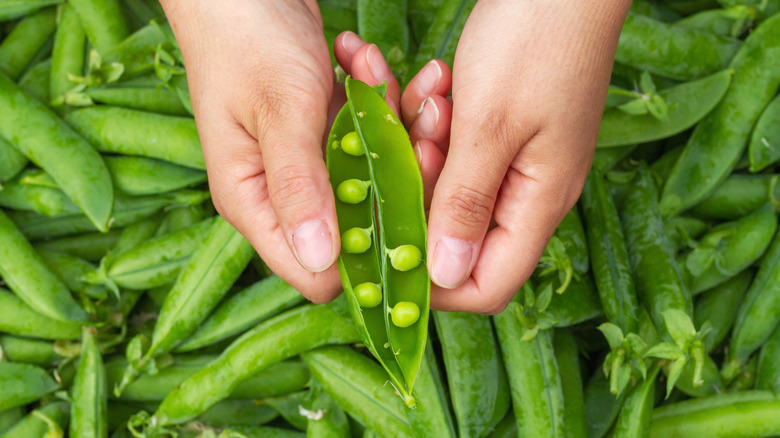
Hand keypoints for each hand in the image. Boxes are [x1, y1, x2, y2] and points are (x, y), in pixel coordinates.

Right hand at [161, 0, 450, 302]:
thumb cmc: (245, 38)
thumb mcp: (278, 111)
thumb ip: (297, 185)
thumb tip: (319, 259)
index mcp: (254, 202)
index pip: (315, 271)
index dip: (369, 261)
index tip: (417, 221)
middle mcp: (283, 193)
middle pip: (358, 223)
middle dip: (399, 178)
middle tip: (423, 125)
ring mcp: (308, 163)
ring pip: (373, 175)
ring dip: (394, 125)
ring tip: (390, 73)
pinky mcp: (327, 134)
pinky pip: (370, 136)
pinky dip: (380, 100)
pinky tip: (365, 59)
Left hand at [426, 0, 630, 312]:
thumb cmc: (537, 38)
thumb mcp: (490, 126)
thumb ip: (465, 204)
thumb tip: (445, 275)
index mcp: (538, 203)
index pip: (487, 285)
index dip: (434, 283)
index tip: (388, 249)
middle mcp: (530, 192)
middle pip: (457, 235)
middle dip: (417, 195)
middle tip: (406, 144)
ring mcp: (516, 161)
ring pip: (448, 187)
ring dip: (421, 149)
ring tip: (428, 98)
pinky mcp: (501, 131)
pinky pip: (453, 149)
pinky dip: (433, 124)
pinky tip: (435, 84)